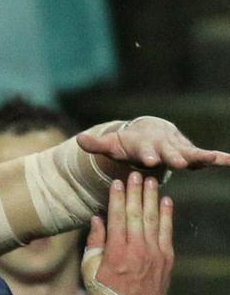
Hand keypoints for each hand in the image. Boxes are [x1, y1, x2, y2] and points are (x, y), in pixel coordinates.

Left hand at [77, 116, 229, 169]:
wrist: (149, 132)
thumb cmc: (129, 144)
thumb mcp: (113, 146)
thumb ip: (98, 145)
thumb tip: (78, 140)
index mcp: (145, 144)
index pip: (146, 150)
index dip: (147, 154)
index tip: (149, 160)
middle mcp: (164, 144)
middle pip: (170, 151)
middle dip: (174, 156)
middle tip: (179, 162)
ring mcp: (178, 148)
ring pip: (190, 153)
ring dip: (201, 157)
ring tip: (214, 159)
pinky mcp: (189, 154)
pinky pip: (205, 157)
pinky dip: (218, 158)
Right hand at [81, 172, 173, 294]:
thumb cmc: (105, 294)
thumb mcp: (90, 270)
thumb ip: (94, 243)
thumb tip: (97, 219)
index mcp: (116, 252)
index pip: (117, 217)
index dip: (117, 197)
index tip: (117, 182)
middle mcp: (136, 250)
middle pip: (137, 213)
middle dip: (135, 191)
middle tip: (135, 174)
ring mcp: (154, 254)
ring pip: (153, 219)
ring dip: (152, 198)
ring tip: (151, 180)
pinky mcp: (166, 259)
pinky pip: (167, 232)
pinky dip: (166, 215)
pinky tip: (165, 201)